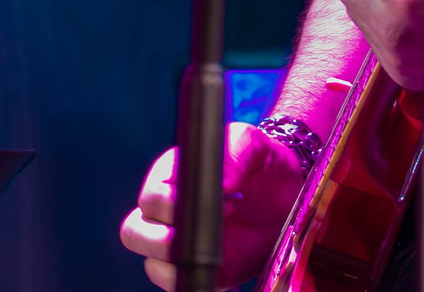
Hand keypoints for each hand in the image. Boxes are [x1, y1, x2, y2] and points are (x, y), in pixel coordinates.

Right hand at [119, 121, 306, 289]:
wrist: (288, 198)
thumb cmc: (263, 165)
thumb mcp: (252, 145)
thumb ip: (235, 152)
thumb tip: (220, 182)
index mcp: (171, 177)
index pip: (149, 196)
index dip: (171, 202)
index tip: (216, 200)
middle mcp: (168, 212)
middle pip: (134, 232)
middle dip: (160, 237)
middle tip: (204, 229)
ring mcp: (181, 244)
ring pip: (151, 263)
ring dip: (177, 261)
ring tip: (216, 248)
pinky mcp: (199, 270)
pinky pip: (178, 284)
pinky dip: (192, 279)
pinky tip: (221, 264)